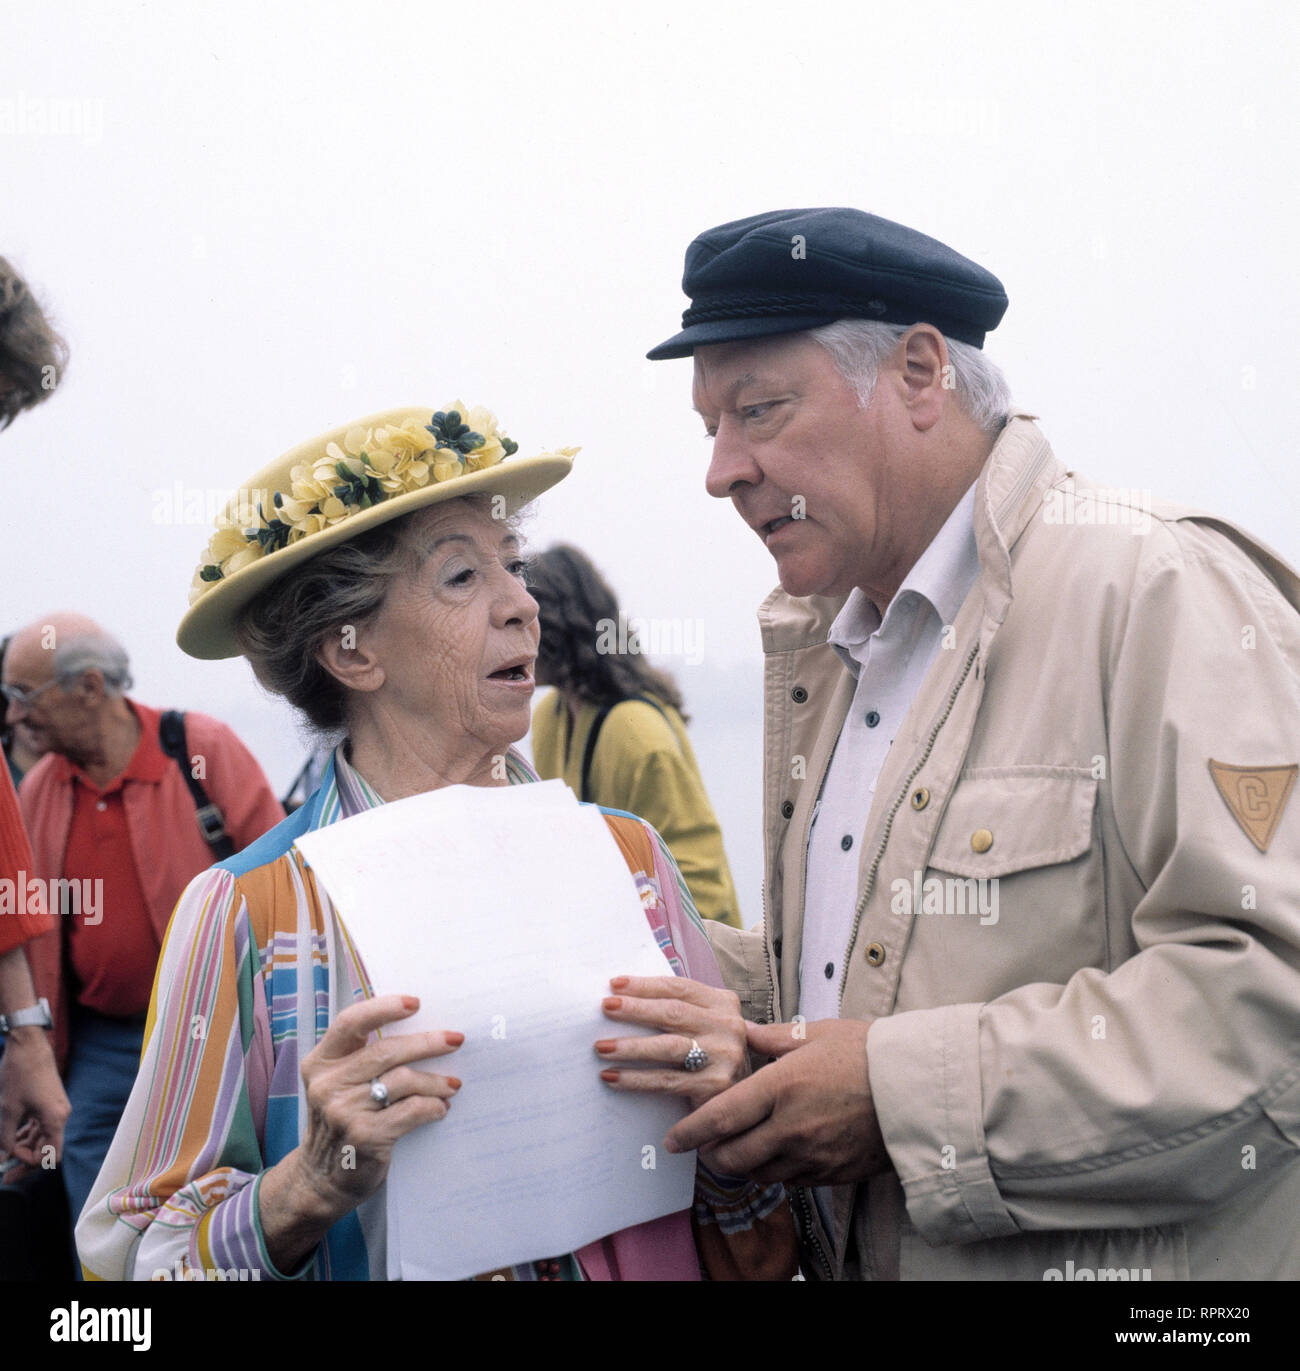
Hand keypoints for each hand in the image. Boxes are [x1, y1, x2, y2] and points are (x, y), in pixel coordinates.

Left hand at [0, 1027, 69, 1174]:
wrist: (28, 1046)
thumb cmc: (19, 1075)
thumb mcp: (8, 1110)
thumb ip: (6, 1137)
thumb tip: (3, 1157)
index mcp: (55, 1118)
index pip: (51, 1155)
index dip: (29, 1163)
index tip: (8, 1159)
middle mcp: (60, 1115)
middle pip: (47, 1149)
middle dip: (26, 1161)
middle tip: (6, 1174)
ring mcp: (56, 1108)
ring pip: (43, 1138)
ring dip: (25, 1148)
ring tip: (4, 1156)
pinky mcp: (50, 1102)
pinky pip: (41, 1126)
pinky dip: (27, 1135)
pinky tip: (12, 1138)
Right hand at [291, 994, 462, 1219]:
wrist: (320, 1180)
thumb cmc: (340, 1122)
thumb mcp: (337, 1085)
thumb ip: (363, 1058)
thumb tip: (419, 1029)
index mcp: (320, 1063)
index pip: (350, 1023)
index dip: (384, 1007)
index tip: (416, 1003)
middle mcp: (328, 1084)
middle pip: (387, 1050)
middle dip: (427, 1043)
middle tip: (456, 1040)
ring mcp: (344, 1112)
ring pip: (404, 1080)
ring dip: (435, 1081)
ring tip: (452, 1084)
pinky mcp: (365, 1136)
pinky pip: (411, 1110)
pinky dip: (432, 1106)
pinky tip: (440, 1108)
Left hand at [595, 975, 748, 1111]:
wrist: (745, 1101)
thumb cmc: (713, 1056)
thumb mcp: (707, 1025)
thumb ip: (681, 1010)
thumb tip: (625, 997)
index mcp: (724, 1003)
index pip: (679, 987)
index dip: (645, 985)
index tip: (615, 984)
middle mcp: (728, 1026)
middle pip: (673, 1012)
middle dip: (635, 1009)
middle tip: (605, 1007)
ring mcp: (724, 1056)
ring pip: (668, 1046)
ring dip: (631, 1046)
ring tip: (601, 1047)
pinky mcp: (715, 1086)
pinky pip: (666, 1080)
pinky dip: (636, 1078)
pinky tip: (612, 1077)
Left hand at [663, 1017, 888, 1185]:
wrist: (917, 1088)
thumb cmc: (867, 1053)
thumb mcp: (816, 1034)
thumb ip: (773, 1039)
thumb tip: (744, 1032)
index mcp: (780, 1087)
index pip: (720, 1117)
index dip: (690, 1132)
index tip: (673, 1139)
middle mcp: (790, 1127)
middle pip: (732, 1156)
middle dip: (712, 1154)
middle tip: (704, 1145)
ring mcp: (811, 1155)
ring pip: (758, 1173)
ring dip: (742, 1164)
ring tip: (739, 1148)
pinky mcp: (831, 1173)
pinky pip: (790, 1181)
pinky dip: (776, 1171)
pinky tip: (778, 1154)